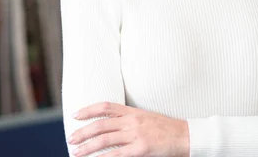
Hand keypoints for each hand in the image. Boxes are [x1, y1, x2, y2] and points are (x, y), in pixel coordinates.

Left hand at [67, 102, 188, 156]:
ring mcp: (136, 135)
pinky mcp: (141, 148)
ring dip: (87, 147)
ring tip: (76, 153)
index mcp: (134, 112)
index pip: (106, 106)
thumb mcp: (147, 118)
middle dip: (82, 132)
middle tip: (71, 139)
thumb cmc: (168, 129)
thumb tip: (112, 127)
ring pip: (104, 140)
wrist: (186, 136)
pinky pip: (116, 155)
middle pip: (100, 124)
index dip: (88, 110)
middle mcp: (132, 121)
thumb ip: (130, 120)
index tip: (75, 115)